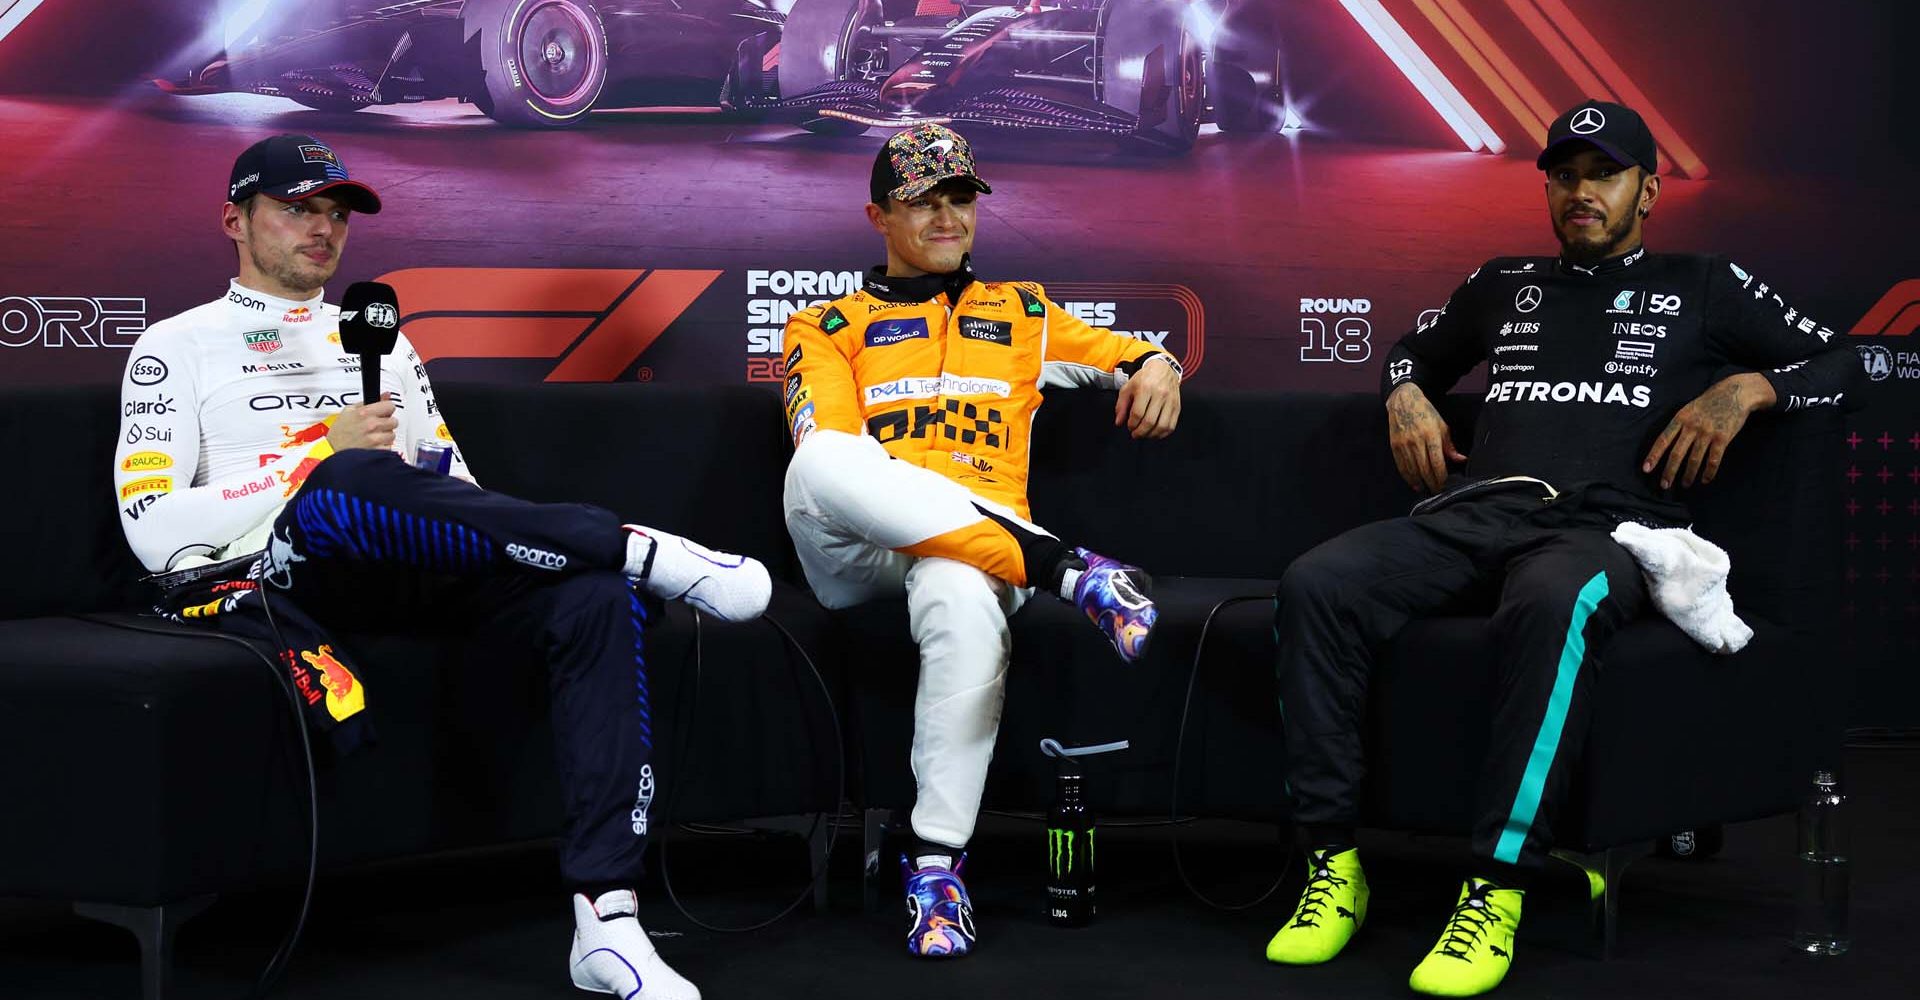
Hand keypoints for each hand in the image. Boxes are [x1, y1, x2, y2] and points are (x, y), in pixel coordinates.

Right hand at [327, 393, 398, 451]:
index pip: (390, 406)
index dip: (386, 409)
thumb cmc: (339, 433)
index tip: (383, 412)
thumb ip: (369, 402)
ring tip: (372, 437)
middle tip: (376, 426)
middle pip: (394, 421)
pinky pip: (389, 447)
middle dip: (386, 423)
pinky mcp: (378, 452)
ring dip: (384, 436)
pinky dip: (382, 447)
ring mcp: (375, 439)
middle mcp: (371, 425)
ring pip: (392, 435)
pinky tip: (372, 445)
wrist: (332, 452)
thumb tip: (385, 395)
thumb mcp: (349, 411)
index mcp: (364, 413)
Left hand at [1115, 356, 1180, 438]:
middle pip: (1150, 421)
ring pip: (1162, 426)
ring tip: (1145, 434)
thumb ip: (1121, 405)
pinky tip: (1155, 433)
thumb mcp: (1128, 388)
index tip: (1129, 426)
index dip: (1132, 424)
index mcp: (1145, 388)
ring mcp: (1170, 401)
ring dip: (1151, 435)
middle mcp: (1159, 394)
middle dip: (1140, 432)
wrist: (1163, 369)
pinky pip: (1171, 425)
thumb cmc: (1144, 379)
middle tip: (1135, 434)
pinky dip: (1163, 433)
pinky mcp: (1177, 406)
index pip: (1138, 413)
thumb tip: (1119, 422)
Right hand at [1387, 382, 1466, 492]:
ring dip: (1420, 482)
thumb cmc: (1426, 413)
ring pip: (1412, 469)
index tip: (1445, 486)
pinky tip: (1414, 483)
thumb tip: (1461, 460)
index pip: (1437, 462)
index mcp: (1431, 435)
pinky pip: (1401, 465)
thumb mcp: (1442, 426)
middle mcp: (1416, 441)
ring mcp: (1404, 444)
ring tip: (1426, 490)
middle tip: (1437, 492)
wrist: (1404, 401)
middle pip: (1425, 469)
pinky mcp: (1395, 446)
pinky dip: (1408, 477)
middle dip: (1432, 483)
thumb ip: (1450, 445)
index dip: (1441, 477)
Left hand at [1642, 373, 1774, 487]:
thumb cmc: (1709, 401)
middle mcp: (1692, 427)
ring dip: (1689, 475)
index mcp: (1680, 418)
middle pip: (1677, 453)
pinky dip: (1709, 472)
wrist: (1735, 392)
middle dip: (1669, 471)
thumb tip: (1668, 443)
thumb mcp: (1689, 408)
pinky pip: (1714, 460)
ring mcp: (1707, 433)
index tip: (1646, 469)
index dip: (1654, 455)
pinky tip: (1705, 480)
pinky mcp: (1723, 438)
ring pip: (1694, 459)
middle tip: (1664, 485)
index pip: (1663, 440)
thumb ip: (1679, 424)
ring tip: (1685, 484)